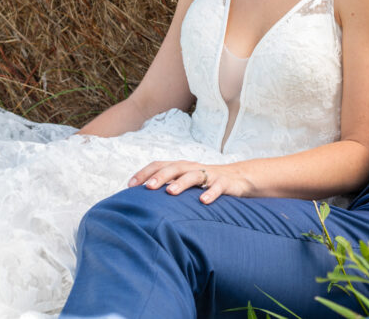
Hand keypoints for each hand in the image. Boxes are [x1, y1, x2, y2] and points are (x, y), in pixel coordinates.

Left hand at [128, 160, 251, 203]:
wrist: (238, 178)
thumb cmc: (205, 184)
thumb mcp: (186, 183)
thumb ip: (167, 188)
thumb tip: (139, 203)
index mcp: (181, 167)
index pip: (160, 165)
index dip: (145, 173)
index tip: (130, 185)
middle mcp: (193, 168)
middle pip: (174, 168)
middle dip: (160, 176)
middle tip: (148, 187)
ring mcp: (210, 175)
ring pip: (194, 175)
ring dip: (181, 183)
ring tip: (171, 192)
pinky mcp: (225, 183)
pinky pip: (218, 187)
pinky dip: (211, 193)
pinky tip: (203, 201)